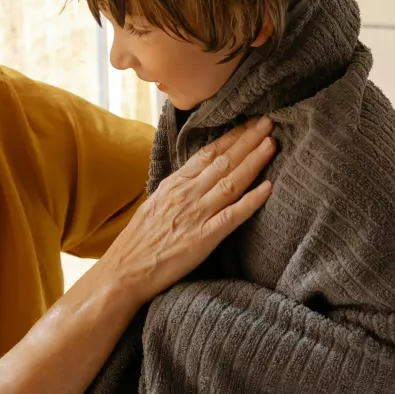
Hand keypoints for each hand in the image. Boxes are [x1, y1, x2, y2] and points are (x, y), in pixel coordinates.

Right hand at [97, 116, 275, 306]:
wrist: (123, 272)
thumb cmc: (136, 243)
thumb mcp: (153, 206)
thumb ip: (176, 191)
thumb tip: (193, 179)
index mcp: (173, 185)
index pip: (207, 154)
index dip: (231, 137)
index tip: (249, 123)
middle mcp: (186, 195)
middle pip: (223, 161)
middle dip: (248, 139)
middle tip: (269, 122)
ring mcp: (195, 215)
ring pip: (230, 181)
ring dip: (253, 161)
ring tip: (272, 143)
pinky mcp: (203, 239)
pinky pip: (232, 216)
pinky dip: (251, 201)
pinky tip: (268, 188)